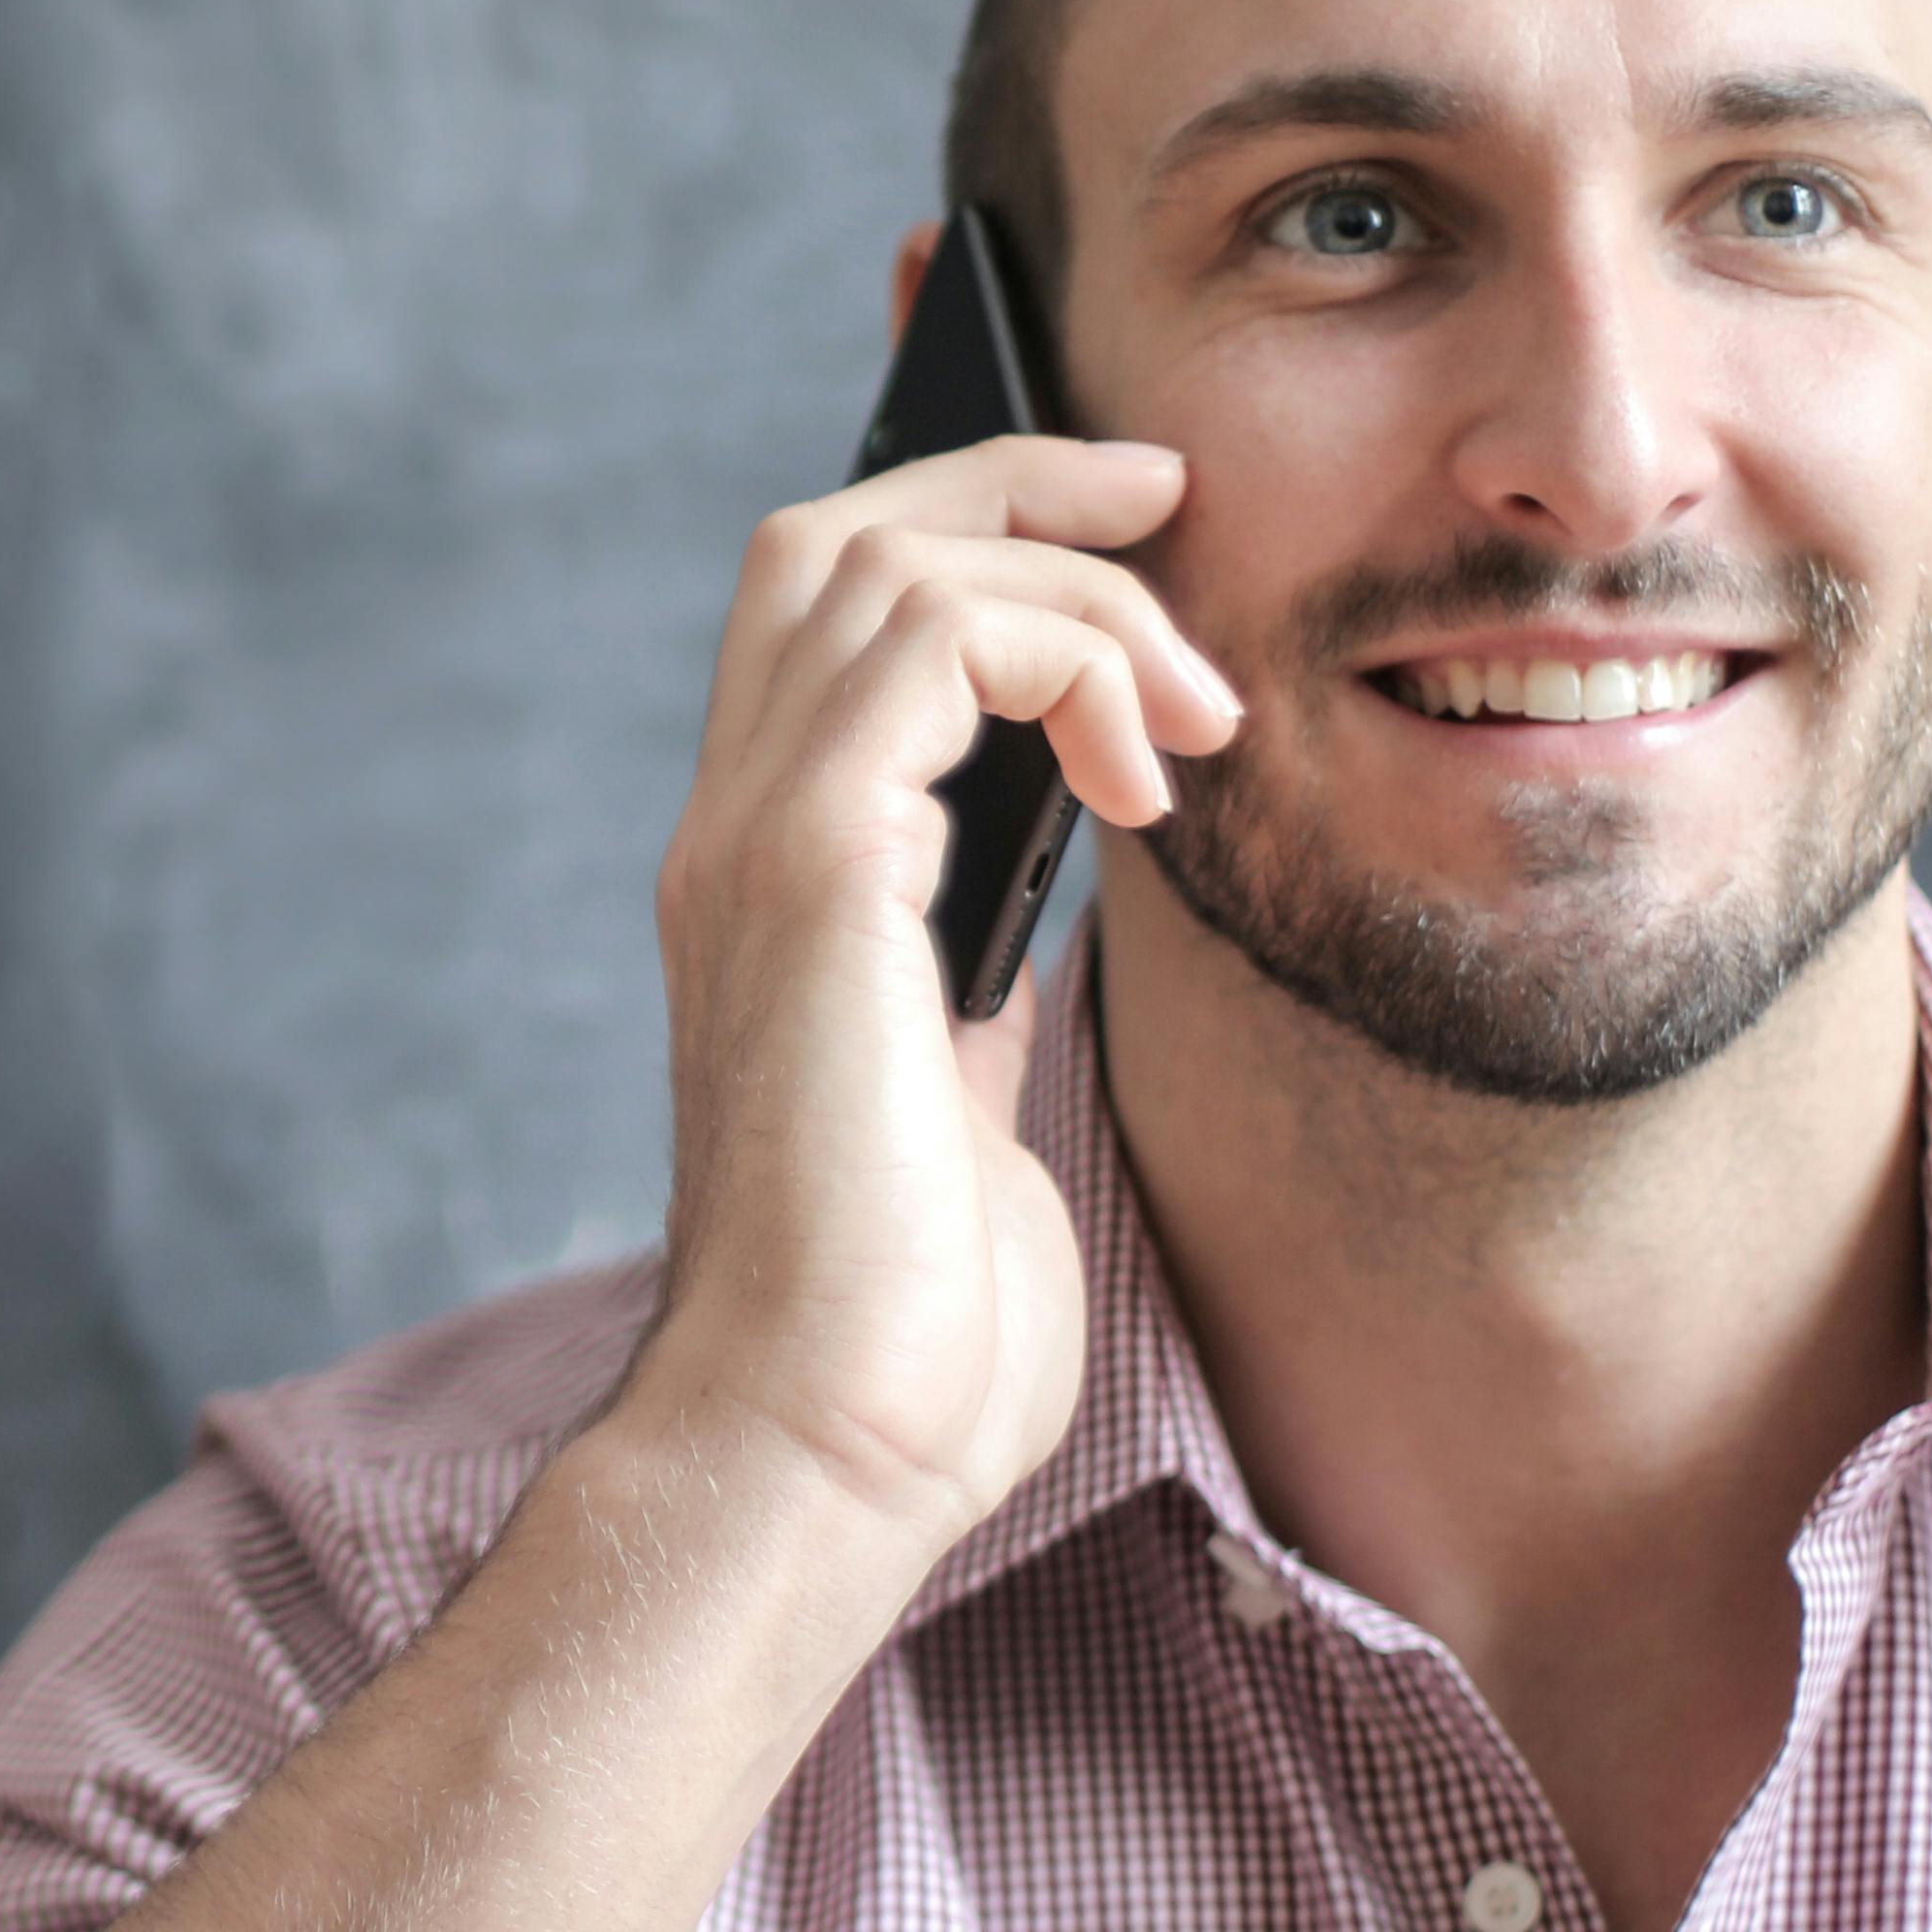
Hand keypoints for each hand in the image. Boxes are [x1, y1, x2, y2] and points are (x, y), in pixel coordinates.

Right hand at [621, 434, 1232, 1551]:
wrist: (818, 1450)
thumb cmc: (907, 1341)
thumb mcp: (969, 1115)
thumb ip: (982, 993)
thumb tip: (1064, 919)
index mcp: (777, 894)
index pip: (829, 627)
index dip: (972, 538)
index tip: (1136, 543)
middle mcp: (737, 842)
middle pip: (830, 537)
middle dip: (1011, 481)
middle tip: (1169, 502)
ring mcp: (753, 846)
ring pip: (879, 557)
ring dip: (1072, 583)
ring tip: (1194, 705)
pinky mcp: (808, 868)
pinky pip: (934, 637)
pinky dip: (1065, 656)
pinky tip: (1148, 779)